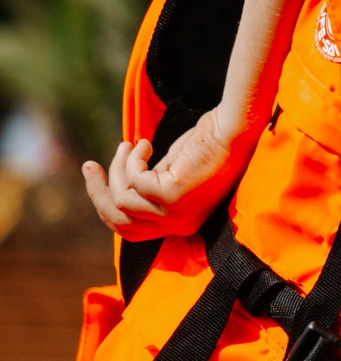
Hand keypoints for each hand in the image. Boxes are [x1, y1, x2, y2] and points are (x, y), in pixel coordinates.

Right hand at [81, 114, 249, 240]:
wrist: (233, 130)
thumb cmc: (206, 147)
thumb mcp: (169, 175)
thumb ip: (146, 188)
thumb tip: (113, 189)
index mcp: (181, 225)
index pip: (131, 230)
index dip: (107, 206)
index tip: (97, 180)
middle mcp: (178, 225)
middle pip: (120, 221)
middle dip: (98, 193)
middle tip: (89, 166)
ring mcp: (175, 214)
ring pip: (122, 200)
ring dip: (118, 169)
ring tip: (128, 146)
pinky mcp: (172, 196)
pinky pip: (134, 181)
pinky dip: (133, 160)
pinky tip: (144, 144)